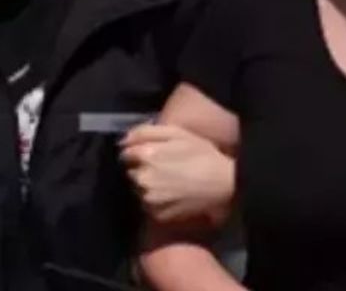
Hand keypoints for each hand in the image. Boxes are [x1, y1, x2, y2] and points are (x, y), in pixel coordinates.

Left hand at [120, 123, 234, 224]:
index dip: (138, 152)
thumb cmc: (202, 154)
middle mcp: (142, 178)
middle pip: (131, 172)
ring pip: (138, 189)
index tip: (153, 153)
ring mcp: (148, 199)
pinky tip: (172, 194)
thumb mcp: (177, 132)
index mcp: (146, 155)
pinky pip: (148, 205)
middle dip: (142, 169)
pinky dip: (156, 200)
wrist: (223, 183)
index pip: (125, 154)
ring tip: (170, 181)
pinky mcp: (156, 214)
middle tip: (164, 167)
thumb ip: (145, 132)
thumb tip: (122, 140)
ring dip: (148, 185)